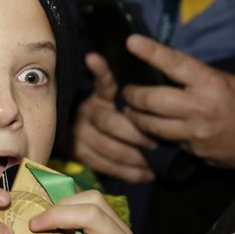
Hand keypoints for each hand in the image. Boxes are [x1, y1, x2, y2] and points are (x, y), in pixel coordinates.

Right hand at [72, 52, 155, 182]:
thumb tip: (96, 57)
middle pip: (111, 124)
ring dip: (134, 158)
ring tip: (152, 164)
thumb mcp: (116, 97)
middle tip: (155, 143)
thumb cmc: (112, 115)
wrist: (81, 137)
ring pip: (109, 149)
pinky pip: (105, 167)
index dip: (101, 71)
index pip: (103, 82)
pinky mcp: (79, 155)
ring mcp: (79, 135)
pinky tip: (145, 175)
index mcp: (98, 97)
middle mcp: (84, 113)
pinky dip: (128, 173)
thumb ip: (114, 82)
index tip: (95, 59)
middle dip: (136, 135)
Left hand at [123, 34, 234, 176]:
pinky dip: (158, 134)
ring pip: (152, 126)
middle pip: (152, 100)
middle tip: (127, 92)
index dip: (151, 52)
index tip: (131, 42)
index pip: (175, 63)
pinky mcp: (193, 151)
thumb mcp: (227, 82)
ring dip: (137, 118)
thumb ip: (196, 78)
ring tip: (132, 112)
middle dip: (133, 96)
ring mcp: (195, 132)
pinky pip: (167, 141)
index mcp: (210, 83)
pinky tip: (156, 130)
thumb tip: (166, 72)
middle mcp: (200, 107)